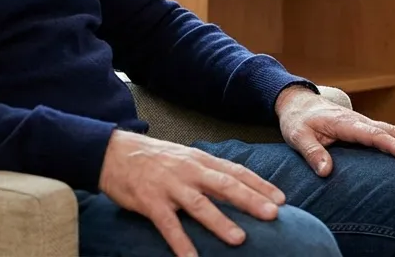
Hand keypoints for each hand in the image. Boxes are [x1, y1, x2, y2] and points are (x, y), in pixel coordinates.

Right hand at [98, 129, 285, 256]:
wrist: (112, 152)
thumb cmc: (153, 158)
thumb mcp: (184, 157)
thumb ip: (207, 171)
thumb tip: (236, 186)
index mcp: (200, 160)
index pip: (236, 171)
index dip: (259, 185)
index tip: (281, 198)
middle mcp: (189, 171)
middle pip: (225, 185)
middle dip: (251, 200)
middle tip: (273, 214)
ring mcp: (170, 186)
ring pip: (200, 205)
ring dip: (221, 222)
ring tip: (240, 239)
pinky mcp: (150, 202)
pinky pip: (168, 225)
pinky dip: (181, 243)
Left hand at [274, 85, 394, 175]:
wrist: (297, 103)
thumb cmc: (298, 121)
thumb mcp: (298, 137)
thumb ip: (312, 153)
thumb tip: (326, 171)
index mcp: (345, 123)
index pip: (373, 135)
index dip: (392, 146)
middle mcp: (359, 121)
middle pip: (392, 131)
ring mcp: (364, 123)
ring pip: (394, 131)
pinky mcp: (364, 128)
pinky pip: (388, 134)